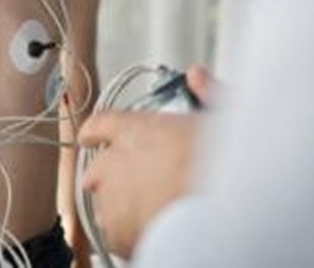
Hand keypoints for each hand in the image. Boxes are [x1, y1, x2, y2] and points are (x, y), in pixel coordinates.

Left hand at [77, 66, 211, 258]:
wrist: (219, 213)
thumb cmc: (221, 167)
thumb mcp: (223, 118)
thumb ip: (206, 93)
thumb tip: (198, 76)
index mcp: (135, 130)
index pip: (101, 125)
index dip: (95, 133)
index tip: (90, 137)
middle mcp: (114, 163)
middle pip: (97, 170)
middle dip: (112, 178)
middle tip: (140, 186)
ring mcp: (111, 199)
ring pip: (106, 205)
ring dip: (122, 208)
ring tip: (154, 213)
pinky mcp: (115, 232)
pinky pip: (116, 235)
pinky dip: (130, 236)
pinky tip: (155, 232)